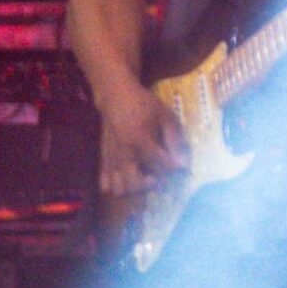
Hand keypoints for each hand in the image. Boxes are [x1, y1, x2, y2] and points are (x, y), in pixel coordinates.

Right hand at [98, 78, 185, 195]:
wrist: (116, 98)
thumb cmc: (144, 105)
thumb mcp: (165, 115)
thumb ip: (174, 138)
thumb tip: (183, 162)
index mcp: (140, 139)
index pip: (160, 163)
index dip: (174, 169)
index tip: (183, 168)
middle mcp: (124, 154)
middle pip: (135, 184)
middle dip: (152, 184)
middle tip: (162, 175)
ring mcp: (111, 160)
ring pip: (119, 189)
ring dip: (135, 189)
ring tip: (145, 177)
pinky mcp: (103, 162)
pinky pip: (106, 185)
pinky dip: (117, 187)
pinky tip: (128, 177)